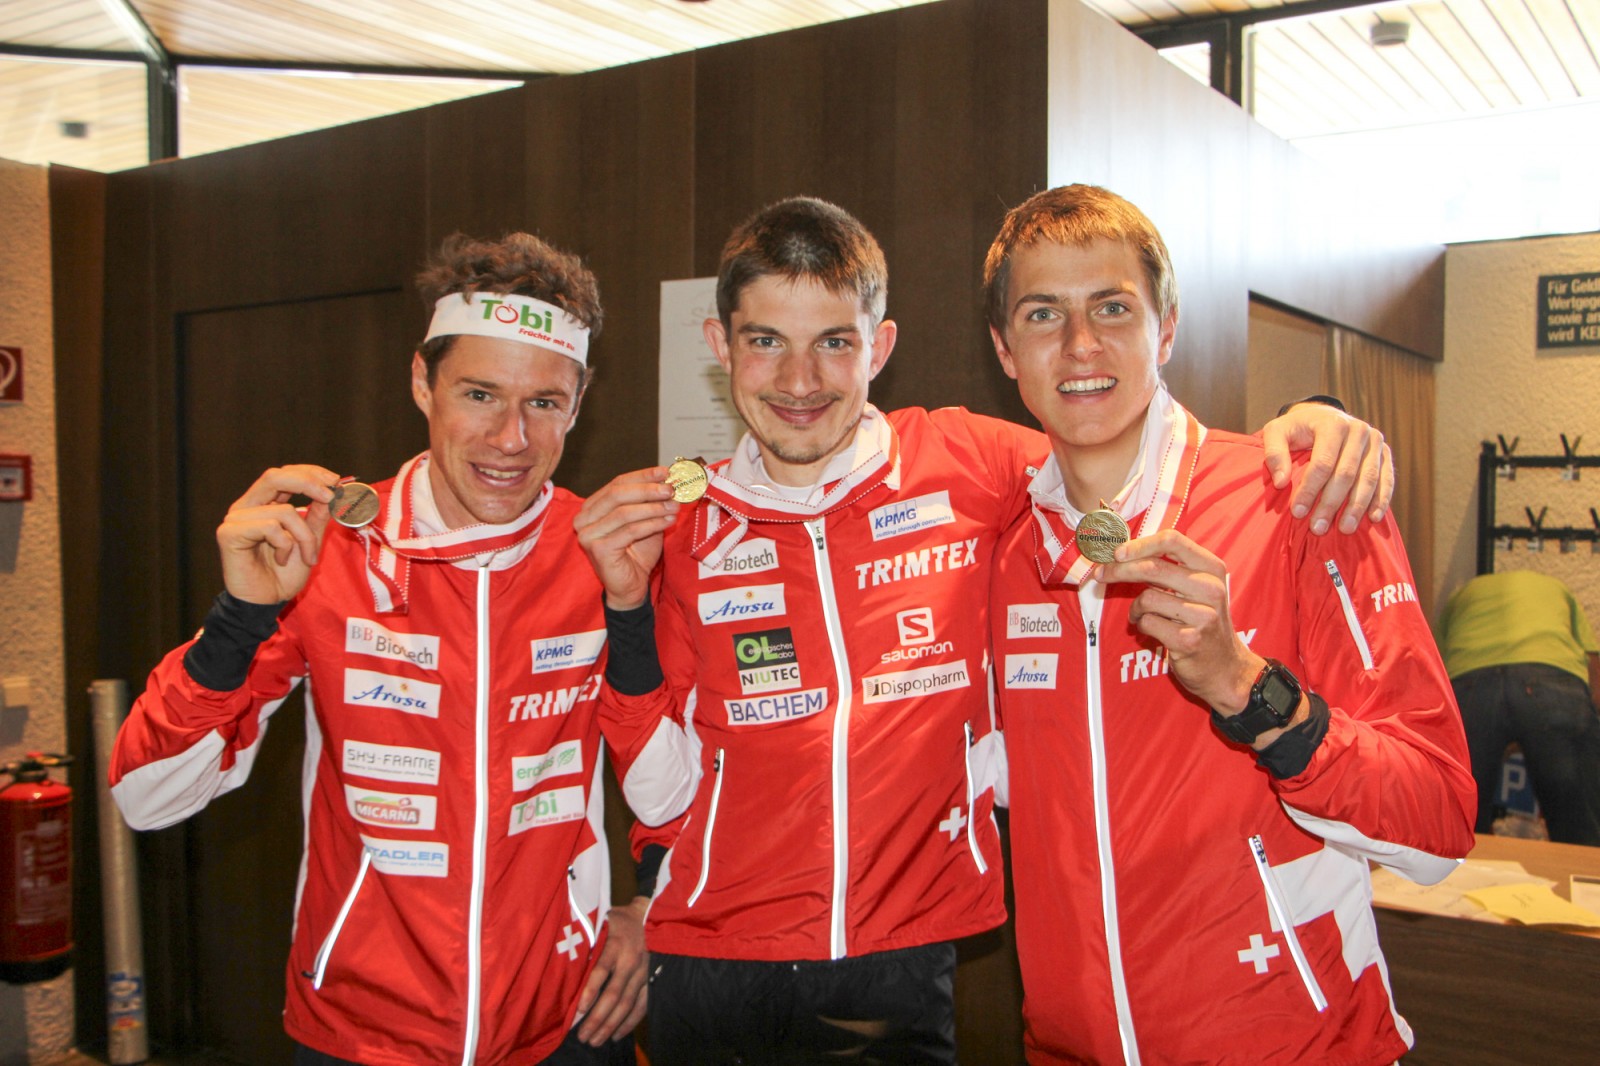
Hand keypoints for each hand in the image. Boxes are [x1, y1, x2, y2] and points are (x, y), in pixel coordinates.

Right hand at [217, 465, 339, 604]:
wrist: (266, 602)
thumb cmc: (284, 573)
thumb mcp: (309, 539)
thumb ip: (317, 515)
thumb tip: (332, 491)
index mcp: (262, 503)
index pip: (284, 474)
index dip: (309, 472)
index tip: (335, 480)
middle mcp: (246, 506)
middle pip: (275, 477)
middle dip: (308, 483)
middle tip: (330, 496)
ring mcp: (235, 519)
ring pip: (283, 510)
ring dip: (304, 535)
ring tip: (304, 556)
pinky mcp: (229, 533)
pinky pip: (270, 527)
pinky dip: (285, 544)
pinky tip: (280, 560)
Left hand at [574, 896, 648, 1044]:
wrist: (647, 915)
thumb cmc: (616, 920)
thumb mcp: (600, 923)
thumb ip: (587, 942)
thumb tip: (566, 964)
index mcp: (615, 945)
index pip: (602, 970)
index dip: (591, 990)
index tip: (580, 1009)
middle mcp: (630, 961)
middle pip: (614, 994)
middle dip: (598, 1018)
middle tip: (582, 1036)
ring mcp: (642, 973)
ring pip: (627, 1004)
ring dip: (610, 1025)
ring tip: (595, 1040)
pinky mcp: (649, 980)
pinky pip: (641, 1005)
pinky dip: (630, 1022)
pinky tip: (616, 1035)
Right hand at [575, 468, 680, 609]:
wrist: (631, 586)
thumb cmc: (637, 553)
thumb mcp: (646, 520)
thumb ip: (651, 501)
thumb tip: (669, 479)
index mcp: (592, 506)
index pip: (617, 483)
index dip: (643, 475)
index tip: (666, 472)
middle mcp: (584, 518)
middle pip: (617, 494)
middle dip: (647, 489)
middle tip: (671, 489)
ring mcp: (588, 534)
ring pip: (624, 512)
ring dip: (653, 507)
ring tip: (674, 506)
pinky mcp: (598, 549)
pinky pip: (629, 531)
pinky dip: (652, 523)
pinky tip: (668, 521)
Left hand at [1095, 530, 1262, 714]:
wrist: (1225, 667)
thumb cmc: (1202, 622)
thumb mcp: (1197, 589)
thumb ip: (1169, 568)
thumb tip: (1121, 553)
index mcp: (1212, 569)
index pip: (1172, 541)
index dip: (1139, 544)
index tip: (1117, 552)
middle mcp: (1211, 588)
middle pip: (1152, 567)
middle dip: (1119, 570)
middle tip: (1101, 574)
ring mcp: (1202, 615)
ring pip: (1147, 598)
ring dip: (1135, 608)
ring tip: (1141, 615)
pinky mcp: (1189, 640)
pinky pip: (1148, 622)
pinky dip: (1141, 625)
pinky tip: (1150, 630)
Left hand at [1260, 403, 1392, 535]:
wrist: (1324, 416)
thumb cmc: (1297, 428)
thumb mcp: (1276, 432)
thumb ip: (1274, 454)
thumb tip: (1281, 483)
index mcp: (1332, 423)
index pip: (1322, 462)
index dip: (1310, 489)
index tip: (1297, 512)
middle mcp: (1358, 430)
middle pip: (1345, 473)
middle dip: (1331, 503)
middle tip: (1318, 528)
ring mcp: (1375, 441)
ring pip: (1368, 479)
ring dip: (1357, 507)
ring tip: (1345, 529)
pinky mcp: (1385, 453)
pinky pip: (1386, 478)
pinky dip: (1381, 499)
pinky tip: (1374, 518)